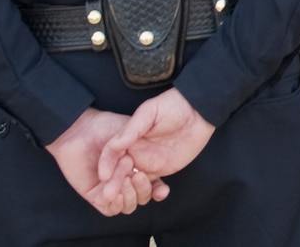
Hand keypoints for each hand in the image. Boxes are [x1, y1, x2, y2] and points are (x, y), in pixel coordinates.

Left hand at [49, 108, 162, 215]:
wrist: (80, 129)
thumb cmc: (105, 126)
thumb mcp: (132, 133)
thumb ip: (146, 146)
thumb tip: (159, 165)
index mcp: (136, 168)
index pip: (151, 185)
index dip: (158, 190)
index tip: (162, 189)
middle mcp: (124, 180)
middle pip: (142, 197)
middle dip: (144, 190)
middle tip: (138, 175)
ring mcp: (111, 189)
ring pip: (128, 205)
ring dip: (130, 196)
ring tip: (126, 180)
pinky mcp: (96, 196)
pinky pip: (110, 209)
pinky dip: (117, 204)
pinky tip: (117, 193)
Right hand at [99, 88, 214, 183]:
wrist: (196, 111)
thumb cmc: (171, 106)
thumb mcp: (149, 113)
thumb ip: (131, 130)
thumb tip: (113, 145)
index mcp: (127, 138)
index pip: (111, 154)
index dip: (106, 165)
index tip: (103, 176)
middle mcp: (134, 153)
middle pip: (119, 172)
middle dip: (114, 184)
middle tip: (110, 195)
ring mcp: (147, 163)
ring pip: (134, 184)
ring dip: (133, 190)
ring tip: (137, 184)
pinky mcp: (161, 171)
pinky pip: (154, 187)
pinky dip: (155, 193)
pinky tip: (160, 192)